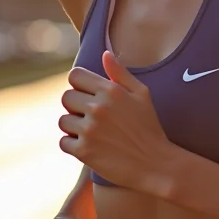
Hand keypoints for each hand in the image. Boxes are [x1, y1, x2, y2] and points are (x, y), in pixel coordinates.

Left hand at [59, 51, 175, 194]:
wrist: (156, 164)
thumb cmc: (149, 127)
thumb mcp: (142, 95)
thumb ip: (120, 73)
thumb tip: (105, 54)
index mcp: (111, 91)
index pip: (74, 76)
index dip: (79, 85)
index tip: (87, 95)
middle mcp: (98, 108)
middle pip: (66, 97)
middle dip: (75, 106)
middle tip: (90, 117)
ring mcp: (90, 130)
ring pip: (63, 121)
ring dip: (73, 127)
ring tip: (91, 133)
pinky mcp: (84, 152)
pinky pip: (64, 142)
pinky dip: (72, 145)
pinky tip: (89, 146)